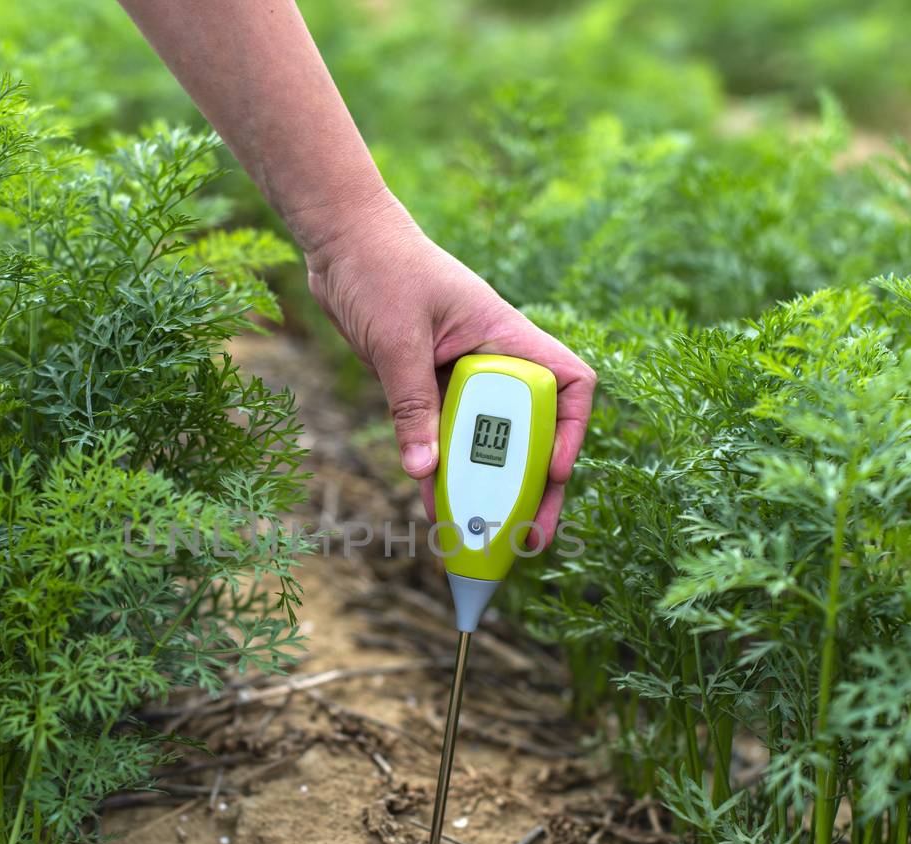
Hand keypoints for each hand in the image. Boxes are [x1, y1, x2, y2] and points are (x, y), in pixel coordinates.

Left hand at [301, 193, 595, 546]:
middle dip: (530, 483)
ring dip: (484, 487)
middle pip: (529, 428)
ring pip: (485, 441)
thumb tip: (423, 470)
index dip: (570, 431)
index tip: (551, 471)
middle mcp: (491, 359)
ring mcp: (460, 375)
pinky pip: (443, 437)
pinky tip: (434, 507)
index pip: (567, 383)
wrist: (340, 242)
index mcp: (505, 336)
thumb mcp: (397, 340)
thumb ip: (411, 404)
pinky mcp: (428, 386)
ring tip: (482, 535)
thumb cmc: (379, 266)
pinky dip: (440, 471)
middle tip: (526, 533)